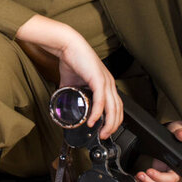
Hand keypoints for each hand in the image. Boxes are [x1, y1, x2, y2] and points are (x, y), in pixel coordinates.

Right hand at [16, 14, 122, 138]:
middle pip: (118, 110)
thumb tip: (64, 106)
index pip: (116, 106)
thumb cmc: (72, 60)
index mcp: (106, 84)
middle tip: (104, 136)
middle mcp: (109, 83)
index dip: (113, 120)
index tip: (105, 130)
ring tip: (101, 132)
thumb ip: (72, 94)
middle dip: (113, 126)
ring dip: (108, 123)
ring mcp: (105, 81)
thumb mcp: (73, 83)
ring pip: (113, 107)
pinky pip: (101, 100)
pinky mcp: (98, 79)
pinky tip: (93, 120)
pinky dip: (98, 112)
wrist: (68, 46)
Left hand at [135, 121, 181, 181]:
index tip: (149, 171)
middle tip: (140, 175)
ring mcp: (165, 180)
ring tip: (138, 178)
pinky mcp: (158, 181)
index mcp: (179, 168)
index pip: (172, 179)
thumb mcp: (177, 130)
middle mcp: (173, 176)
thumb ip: (180, 132)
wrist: (170, 138)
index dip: (160, 177)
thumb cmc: (174, 136)